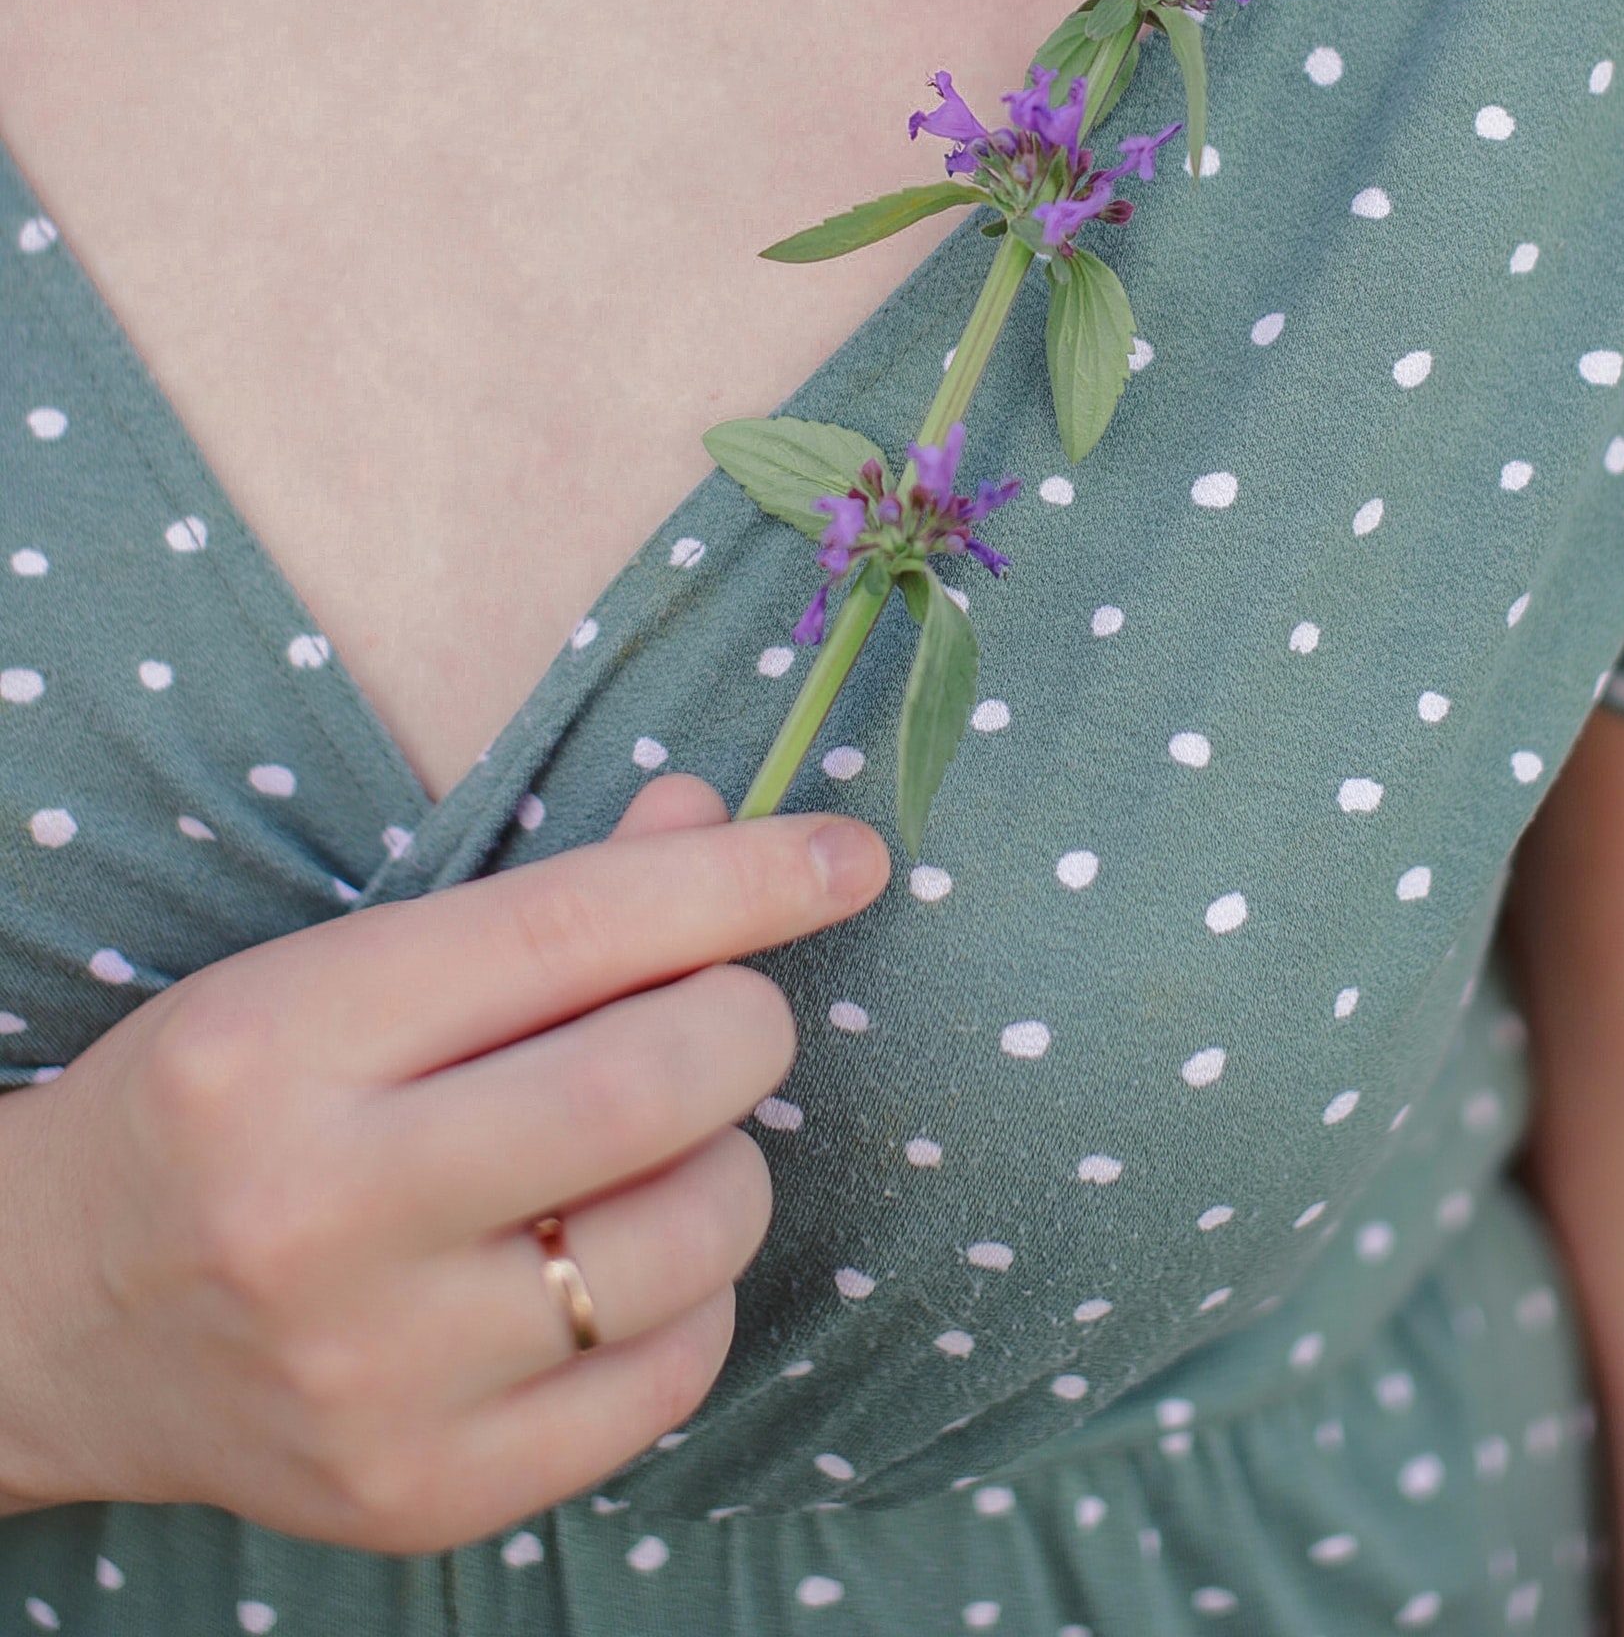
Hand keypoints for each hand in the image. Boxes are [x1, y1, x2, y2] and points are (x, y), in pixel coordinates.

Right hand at [0, 776, 888, 1551]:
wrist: (51, 1319)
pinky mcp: (421, 1494)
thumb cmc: (224, 1105)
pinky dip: (694, 1300)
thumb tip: (720, 824)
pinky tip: (627, 1262)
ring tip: (662, 1149)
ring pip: (685, 1240)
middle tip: (730, 1015)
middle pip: (651, 1087)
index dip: (741, 881)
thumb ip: (540, 902)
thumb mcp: (336, 966)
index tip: (848, 855)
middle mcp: (321, 1212)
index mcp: (289, 1039)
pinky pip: (666, 1380)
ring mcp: (371, 1375)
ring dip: (729, 1165)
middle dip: (743, 1024)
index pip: (574, 930)